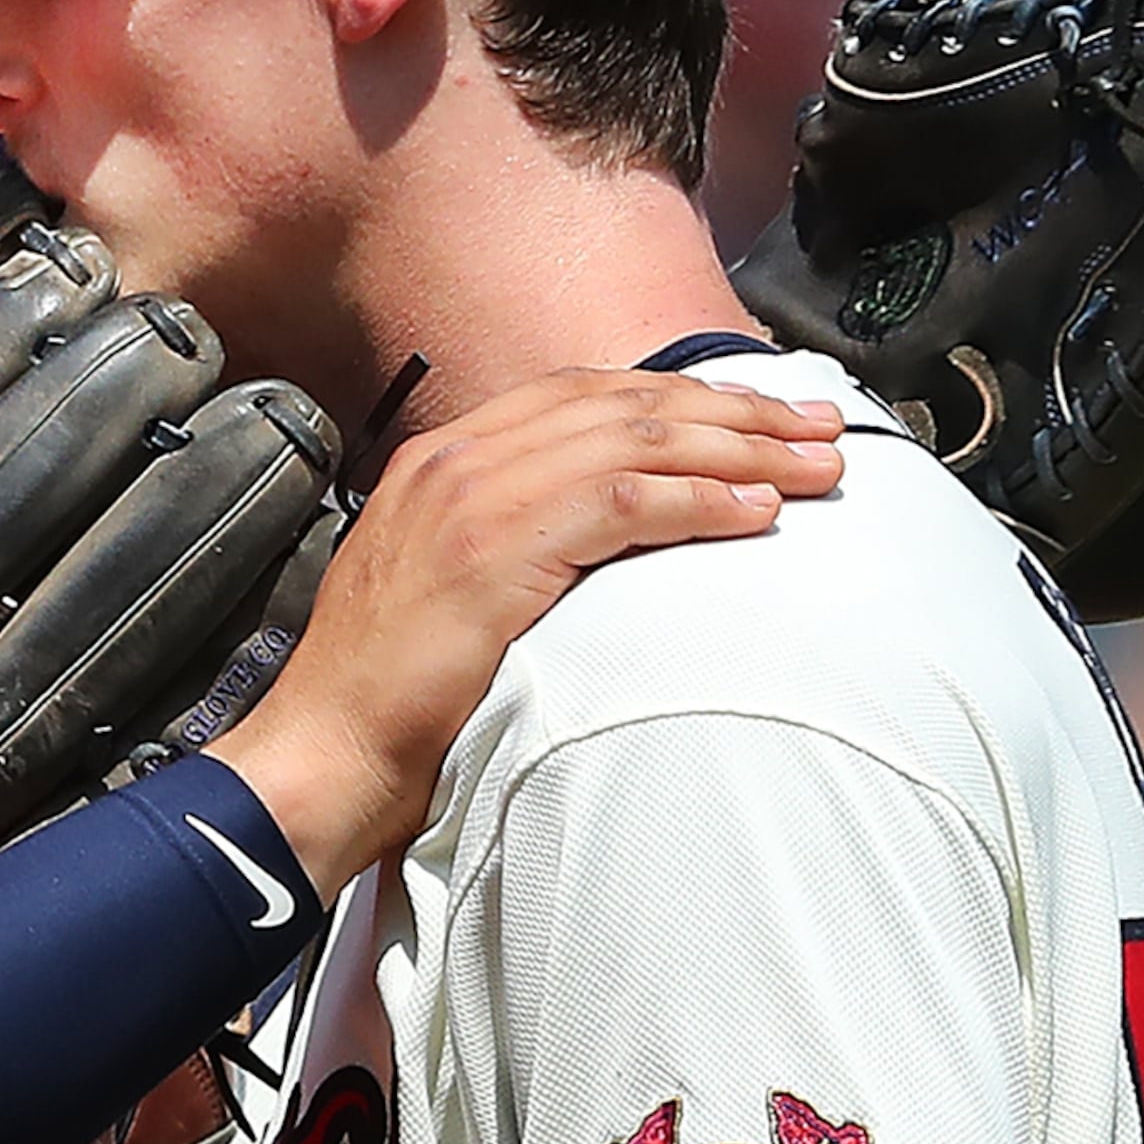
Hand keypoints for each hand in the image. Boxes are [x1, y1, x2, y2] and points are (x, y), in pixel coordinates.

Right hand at [207, 369, 845, 894]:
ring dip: (741, 452)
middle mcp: (457, 459)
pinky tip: (757, 516)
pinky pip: (624, 505)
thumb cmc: (387, 693)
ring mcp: (472, 498)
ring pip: (636, 443)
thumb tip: (593, 536)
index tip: (756, 414)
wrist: (324, 748)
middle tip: (819, 428)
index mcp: (442, 458)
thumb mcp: (442, 586)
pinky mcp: (496, 551)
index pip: (581, 395)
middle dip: (734, 412)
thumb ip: (505, 538)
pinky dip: (700, 503)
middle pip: (623, 405)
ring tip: (816, 468)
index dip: (679, 397)